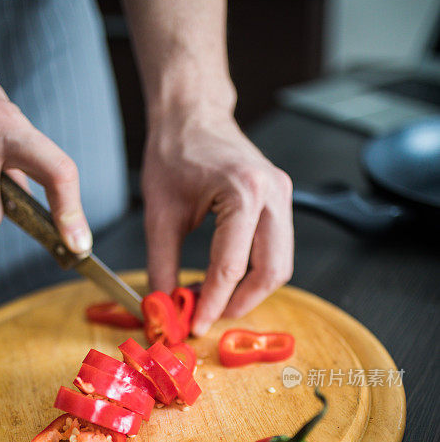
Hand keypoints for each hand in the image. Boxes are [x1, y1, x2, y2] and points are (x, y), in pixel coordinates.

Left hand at [142, 107, 293, 335]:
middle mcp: (273, 194)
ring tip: (214, 298)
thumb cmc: (174, 152)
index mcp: (243, 193)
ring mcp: (282, 196)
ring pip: (280, 264)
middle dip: (240, 303)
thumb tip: (164, 307)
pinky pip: (276, 249)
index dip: (211, 304)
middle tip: (208, 317)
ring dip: (250, 290)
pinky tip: (225, 278)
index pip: (230, 268)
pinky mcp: (280, 200)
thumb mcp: (159, 215)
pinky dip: (254, 271)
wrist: (191, 114)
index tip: (194, 327)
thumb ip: (162, 266)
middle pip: (271, 272)